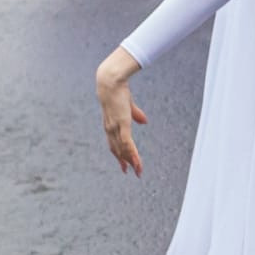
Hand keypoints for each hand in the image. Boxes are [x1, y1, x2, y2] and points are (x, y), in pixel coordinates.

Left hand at [96, 50, 146, 176]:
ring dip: (130, 161)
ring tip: (138, 170)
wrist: (110, 82)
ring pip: (123, 149)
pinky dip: (131, 153)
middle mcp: (110, 129)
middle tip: (132, 172)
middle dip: (124, 162)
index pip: (114, 143)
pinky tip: (136, 161)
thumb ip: (136, 114)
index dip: (119, 155)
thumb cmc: (118, 90)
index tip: (123, 165)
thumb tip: (145, 121)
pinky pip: (127, 143)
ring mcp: (115, 127)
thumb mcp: (128, 105)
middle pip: (117, 150)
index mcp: (110, 124)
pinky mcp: (122, 124)